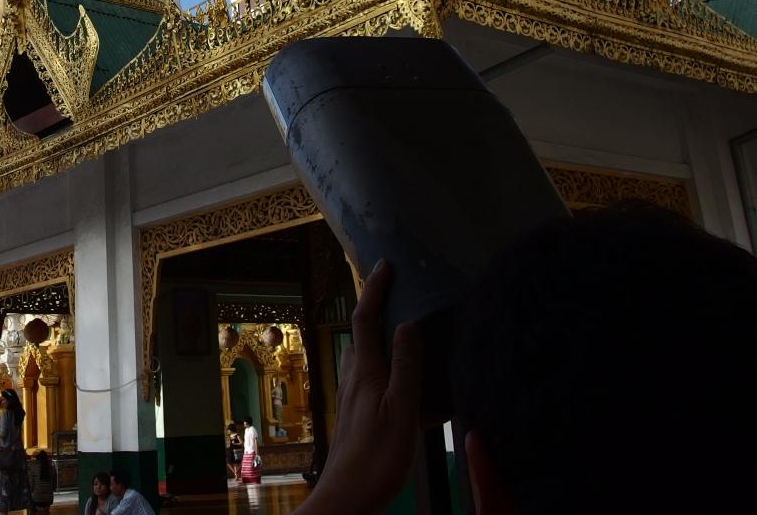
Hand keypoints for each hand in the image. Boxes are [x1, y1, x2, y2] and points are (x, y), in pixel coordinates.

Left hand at [297, 259, 422, 514]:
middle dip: (375, 306)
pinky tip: (399, 378)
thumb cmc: (377, 457)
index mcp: (366, 371)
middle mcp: (354, 377)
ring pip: (364, 354)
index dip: (376, 288)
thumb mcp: (401, 411)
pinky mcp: (355, 414)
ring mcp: (352, 396)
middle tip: (394, 288)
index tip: (386, 264)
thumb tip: (408, 324)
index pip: (367, 318)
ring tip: (400, 327)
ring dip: (377, 335)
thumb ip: (406, 367)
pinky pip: (369, 376)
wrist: (348, 495)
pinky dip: (383, 363)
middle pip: (361, 332)